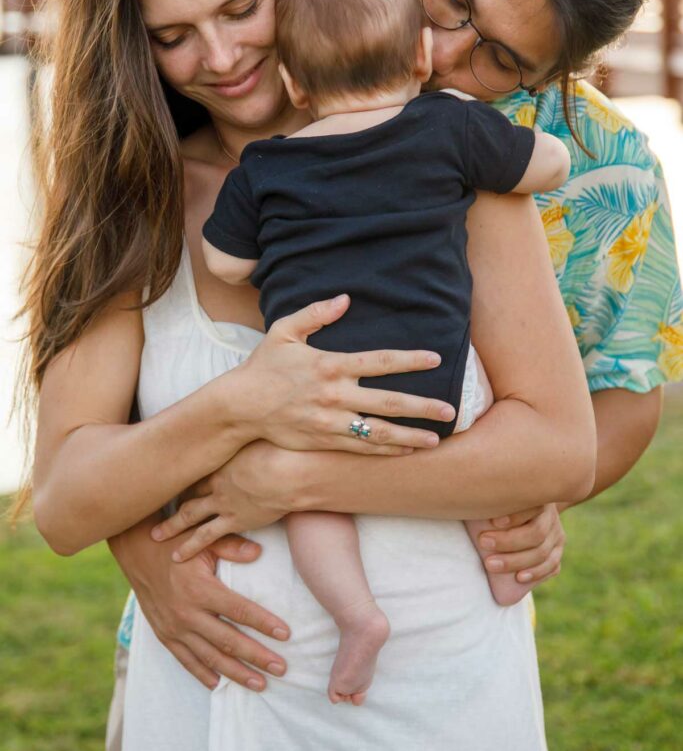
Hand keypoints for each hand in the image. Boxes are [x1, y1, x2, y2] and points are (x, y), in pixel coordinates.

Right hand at [110, 517, 289, 690]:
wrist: (136, 552)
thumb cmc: (176, 543)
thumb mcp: (202, 539)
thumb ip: (231, 546)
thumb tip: (259, 553)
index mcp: (200, 589)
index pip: (239, 611)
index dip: (264, 623)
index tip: (286, 634)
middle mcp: (187, 613)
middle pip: (229, 641)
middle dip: (257, 657)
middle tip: (282, 668)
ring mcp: (174, 628)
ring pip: (210, 658)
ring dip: (236, 673)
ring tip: (260, 684)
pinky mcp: (164, 635)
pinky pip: (185, 660)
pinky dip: (202, 674)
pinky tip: (219, 685)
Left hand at [151, 441, 292, 560]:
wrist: (292, 472)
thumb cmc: (285, 448)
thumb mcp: (266, 432)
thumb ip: (258, 430)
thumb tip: (261, 418)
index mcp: (224, 459)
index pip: (199, 466)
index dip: (186, 472)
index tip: (176, 473)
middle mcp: (218, 480)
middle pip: (189, 489)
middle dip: (173, 496)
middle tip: (157, 501)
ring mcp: (223, 502)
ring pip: (190, 514)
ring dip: (172, 525)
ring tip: (156, 535)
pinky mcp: (234, 520)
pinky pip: (206, 536)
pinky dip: (190, 546)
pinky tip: (176, 556)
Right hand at [233, 294, 454, 454]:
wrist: (240, 407)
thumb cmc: (264, 366)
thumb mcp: (284, 331)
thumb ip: (316, 313)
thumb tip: (345, 298)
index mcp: (330, 365)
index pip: (379, 361)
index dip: (409, 360)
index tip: (435, 358)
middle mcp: (335, 395)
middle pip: (387, 402)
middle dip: (422, 407)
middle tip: (450, 409)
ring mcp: (330, 422)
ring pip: (378, 432)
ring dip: (410, 436)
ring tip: (436, 439)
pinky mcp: (324, 441)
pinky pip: (360, 448)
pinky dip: (385, 451)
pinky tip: (406, 451)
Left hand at [477, 503, 565, 585]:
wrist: (525, 511)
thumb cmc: (502, 503)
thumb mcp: (500, 497)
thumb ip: (493, 501)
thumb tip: (466, 504)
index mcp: (537, 498)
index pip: (533, 506)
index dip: (515, 515)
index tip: (493, 522)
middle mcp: (550, 517)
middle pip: (536, 533)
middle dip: (508, 541)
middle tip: (483, 543)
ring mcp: (557, 535)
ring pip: (543, 553)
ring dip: (516, 561)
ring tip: (491, 565)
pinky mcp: (557, 552)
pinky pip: (552, 566)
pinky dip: (536, 573)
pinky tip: (519, 578)